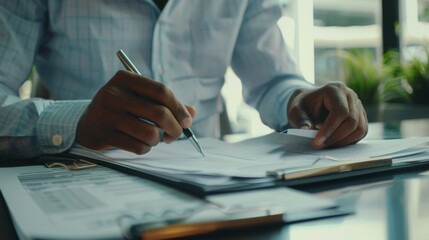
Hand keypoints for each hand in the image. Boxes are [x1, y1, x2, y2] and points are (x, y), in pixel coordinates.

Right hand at [76, 70, 195, 153]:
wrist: (88, 123)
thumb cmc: (122, 109)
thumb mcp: (140, 98)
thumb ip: (166, 104)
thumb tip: (192, 113)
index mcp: (126, 79)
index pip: (162, 91)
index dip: (179, 108)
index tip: (187, 121)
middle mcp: (114, 94)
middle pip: (160, 113)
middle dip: (175, 128)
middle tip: (175, 135)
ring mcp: (107, 114)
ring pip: (150, 133)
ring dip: (158, 140)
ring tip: (154, 138)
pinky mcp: (104, 134)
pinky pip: (138, 147)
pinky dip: (146, 148)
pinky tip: (142, 144)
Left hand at [287, 81, 367, 148]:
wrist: (309, 103)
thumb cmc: (303, 106)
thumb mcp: (295, 110)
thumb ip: (300, 119)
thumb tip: (305, 130)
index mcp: (335, 89)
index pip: (340, 111)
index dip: (330, 129)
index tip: (317, 141)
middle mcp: (350, 95)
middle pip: (352, 121)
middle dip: (335, 137)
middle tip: (319, 146)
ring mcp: (358, 106)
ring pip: (359, 128)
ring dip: (342, 141)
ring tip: (325, 144)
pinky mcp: (361, 116)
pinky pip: (361, 132)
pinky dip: (348, 141)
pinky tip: (333, 141)